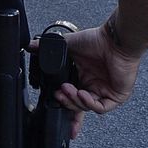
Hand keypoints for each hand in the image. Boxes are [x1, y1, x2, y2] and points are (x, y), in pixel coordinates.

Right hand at [50, 23, 141, 138]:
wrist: (115, 39)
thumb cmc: (98, 40)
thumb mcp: (68, 45)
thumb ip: (48, 48)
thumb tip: (31, 46)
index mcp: (85, 78)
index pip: (74, 98)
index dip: (64, 105)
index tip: (54, 104)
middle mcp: (94, 87)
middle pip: (78, 106)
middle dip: (66, 102)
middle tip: (58, 94)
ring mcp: (106, 92)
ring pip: (87, 107)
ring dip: (75, 101)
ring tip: (69, 89)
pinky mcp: (117, 96)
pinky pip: (101, 108)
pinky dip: (89, 103)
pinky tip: (82, 93)